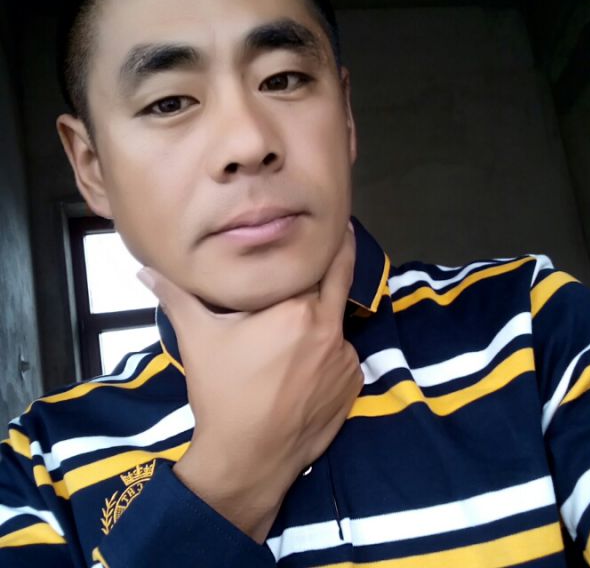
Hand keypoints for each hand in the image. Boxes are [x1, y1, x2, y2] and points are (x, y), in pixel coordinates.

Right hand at [138, 225, 362, 541]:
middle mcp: (331, 330)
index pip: (317, 265)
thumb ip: (175, 297)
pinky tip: (305, 367)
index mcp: (298, 310)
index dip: (320, 246)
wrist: (246, 458)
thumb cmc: (222, 392)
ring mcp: (346, 361)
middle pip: (338, 285)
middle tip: (340, 238)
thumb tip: (144, 270)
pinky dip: (329, 353)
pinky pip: (343, 357)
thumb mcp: (198, 340)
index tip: (332, 226)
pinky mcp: (353, 387)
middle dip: (339, 260)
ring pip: (336, 325)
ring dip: (322, 321)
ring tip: (296, 335)